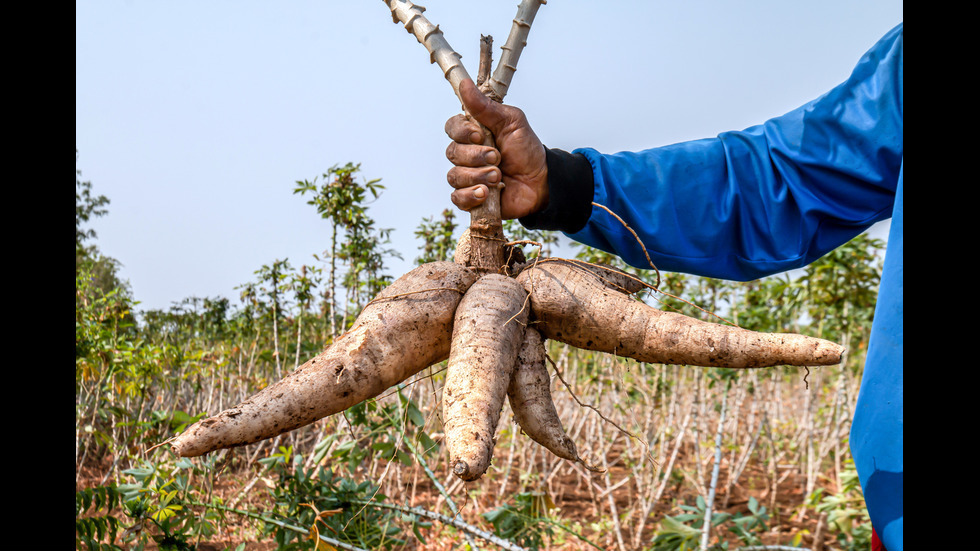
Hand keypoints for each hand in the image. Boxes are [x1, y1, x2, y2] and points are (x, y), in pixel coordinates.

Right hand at [445, 79, 547, 219]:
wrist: (541, 181)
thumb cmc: (526, 150)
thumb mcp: (512, 123)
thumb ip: (486, 107)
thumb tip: (464, 85)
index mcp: (474, 133)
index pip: (452, 128)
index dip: (462, 132)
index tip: (480, 135)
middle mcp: (466, 154)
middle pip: (452, 152)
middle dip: (476, 156)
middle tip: (498, 158)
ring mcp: (467, 176)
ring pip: (455, 175)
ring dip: (478, 175)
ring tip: (498, 177)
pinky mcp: (471, 198)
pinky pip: (457, 198)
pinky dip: (470, 195)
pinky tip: (486, 193)